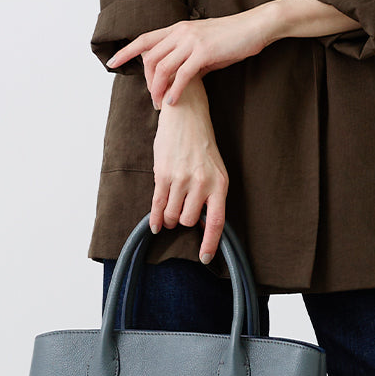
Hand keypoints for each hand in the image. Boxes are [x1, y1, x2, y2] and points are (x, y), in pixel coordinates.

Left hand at [106, 6, 278, 107]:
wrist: (254, 28)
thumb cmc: (232, 40)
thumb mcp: (205, 48)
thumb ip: (189, 60)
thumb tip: (180, 78)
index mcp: (178, 29)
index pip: (144, 39)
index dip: (126, 51)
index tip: (111, 63)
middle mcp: (180, 32)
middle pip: (151, 57)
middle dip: (147, 81)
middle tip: (152, 100)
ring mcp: (191, 41)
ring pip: (163, 67)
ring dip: (158, 89)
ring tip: (160, 105)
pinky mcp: (203, 53)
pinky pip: (182, 75)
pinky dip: (175, 91)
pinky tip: (173, 103)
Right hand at [150, 78, 227, 263]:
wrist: (186, 117)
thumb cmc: (202, 147)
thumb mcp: (216, 172)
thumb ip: (212, 197)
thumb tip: (203, 225)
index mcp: (219, 185)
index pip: (215, 223)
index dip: (209, 243)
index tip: (204, 258)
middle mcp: (201, 184)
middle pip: (188, 221)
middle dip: (182, 221)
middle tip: (180, 213)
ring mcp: (181, 179)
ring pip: (171, 216)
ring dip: (168, 218)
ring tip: (169, 211)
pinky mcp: (163, 174)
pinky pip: (157, 205)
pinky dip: (155, 219)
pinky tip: (155, 227)